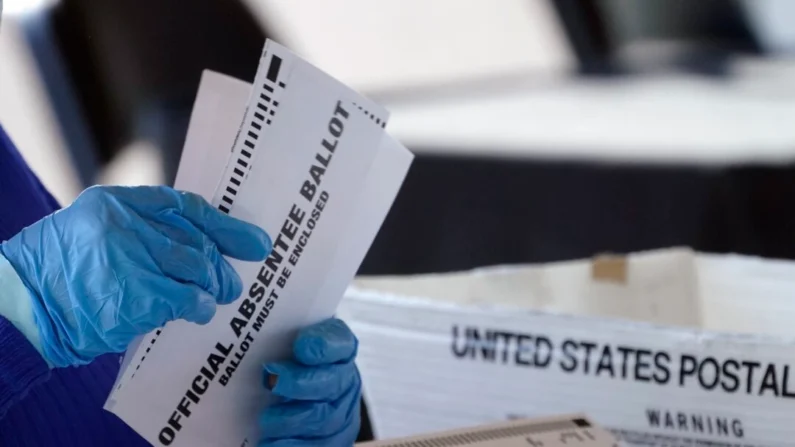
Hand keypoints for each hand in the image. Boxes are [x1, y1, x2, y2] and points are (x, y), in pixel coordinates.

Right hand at [0, 185, 270, 367]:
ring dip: (214, 285)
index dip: (223, 225)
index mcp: (114, 202)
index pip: (185, 207)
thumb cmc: (62, 272)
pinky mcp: (136, 294)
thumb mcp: (94, 232)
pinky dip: (199, 306)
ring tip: (218, 296)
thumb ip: (141, 230)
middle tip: (232, 281)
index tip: (251, 240)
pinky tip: (199, 311)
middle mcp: (124, 223)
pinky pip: (186, 298)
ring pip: (197, 267)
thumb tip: (199, 246)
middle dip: (221, 263)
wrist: (21, 306)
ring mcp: (130, 257)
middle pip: (195, 240)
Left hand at [259, 318, 360, 446]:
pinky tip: (269, 443)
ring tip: (267, 420)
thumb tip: (247, 310)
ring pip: (325, 419)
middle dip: (302, 384)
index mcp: (339, 348)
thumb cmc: (284, 359)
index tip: (301, 346)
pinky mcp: (333, 440)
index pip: (340, 342)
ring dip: (294, 420)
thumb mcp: (284, 337)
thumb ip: (277, 327)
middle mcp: (344, 379)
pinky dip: (295, 446)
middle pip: (332, 383)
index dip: (324, 345)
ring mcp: (341, 412)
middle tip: (272, 382)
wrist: (296, 389)